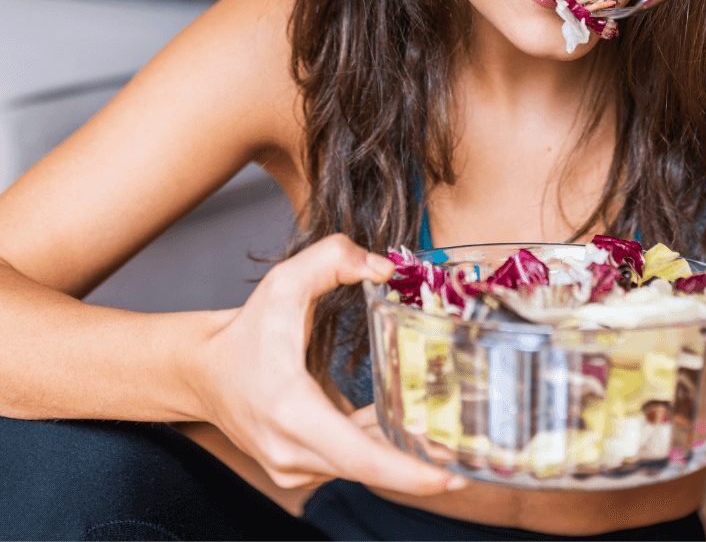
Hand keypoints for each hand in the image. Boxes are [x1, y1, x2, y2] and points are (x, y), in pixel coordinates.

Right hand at [188, 233, 466, 496]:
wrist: (203, 370)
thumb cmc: (246, 330)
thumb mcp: (284, 282)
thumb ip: (334, 259)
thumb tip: (386, 267)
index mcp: (291, 412)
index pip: (358, 456)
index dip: (407, 471)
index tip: (449, 475)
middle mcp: (292, 450)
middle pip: (370, 467)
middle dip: (422, 464)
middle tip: (473, 455)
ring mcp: (294, 466)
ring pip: (363, 464)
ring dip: (405, 453)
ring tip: (455, 441)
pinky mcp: (300, 467)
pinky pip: (351, 459)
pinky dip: (382, 446)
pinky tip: (414, 428)